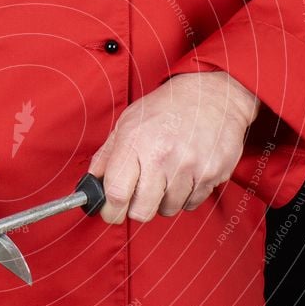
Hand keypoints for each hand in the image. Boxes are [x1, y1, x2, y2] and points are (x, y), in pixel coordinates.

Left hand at [89, 71, 259, 222]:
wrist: (213, 94)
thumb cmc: (166, 107)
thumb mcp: (128, 122)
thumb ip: (107, 154)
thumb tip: (91, 182)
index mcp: (135, 142)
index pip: (116, 194)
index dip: (110, 210)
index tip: (111, 211)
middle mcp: (161, 156)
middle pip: (142, 211)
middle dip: (136, 209)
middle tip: (139, 196)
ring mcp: (190, 166)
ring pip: (168, 209)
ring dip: (164, 200)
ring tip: (167, 175)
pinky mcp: (213, 173)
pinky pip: (192, 203)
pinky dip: (187, 195)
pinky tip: (186, 173)